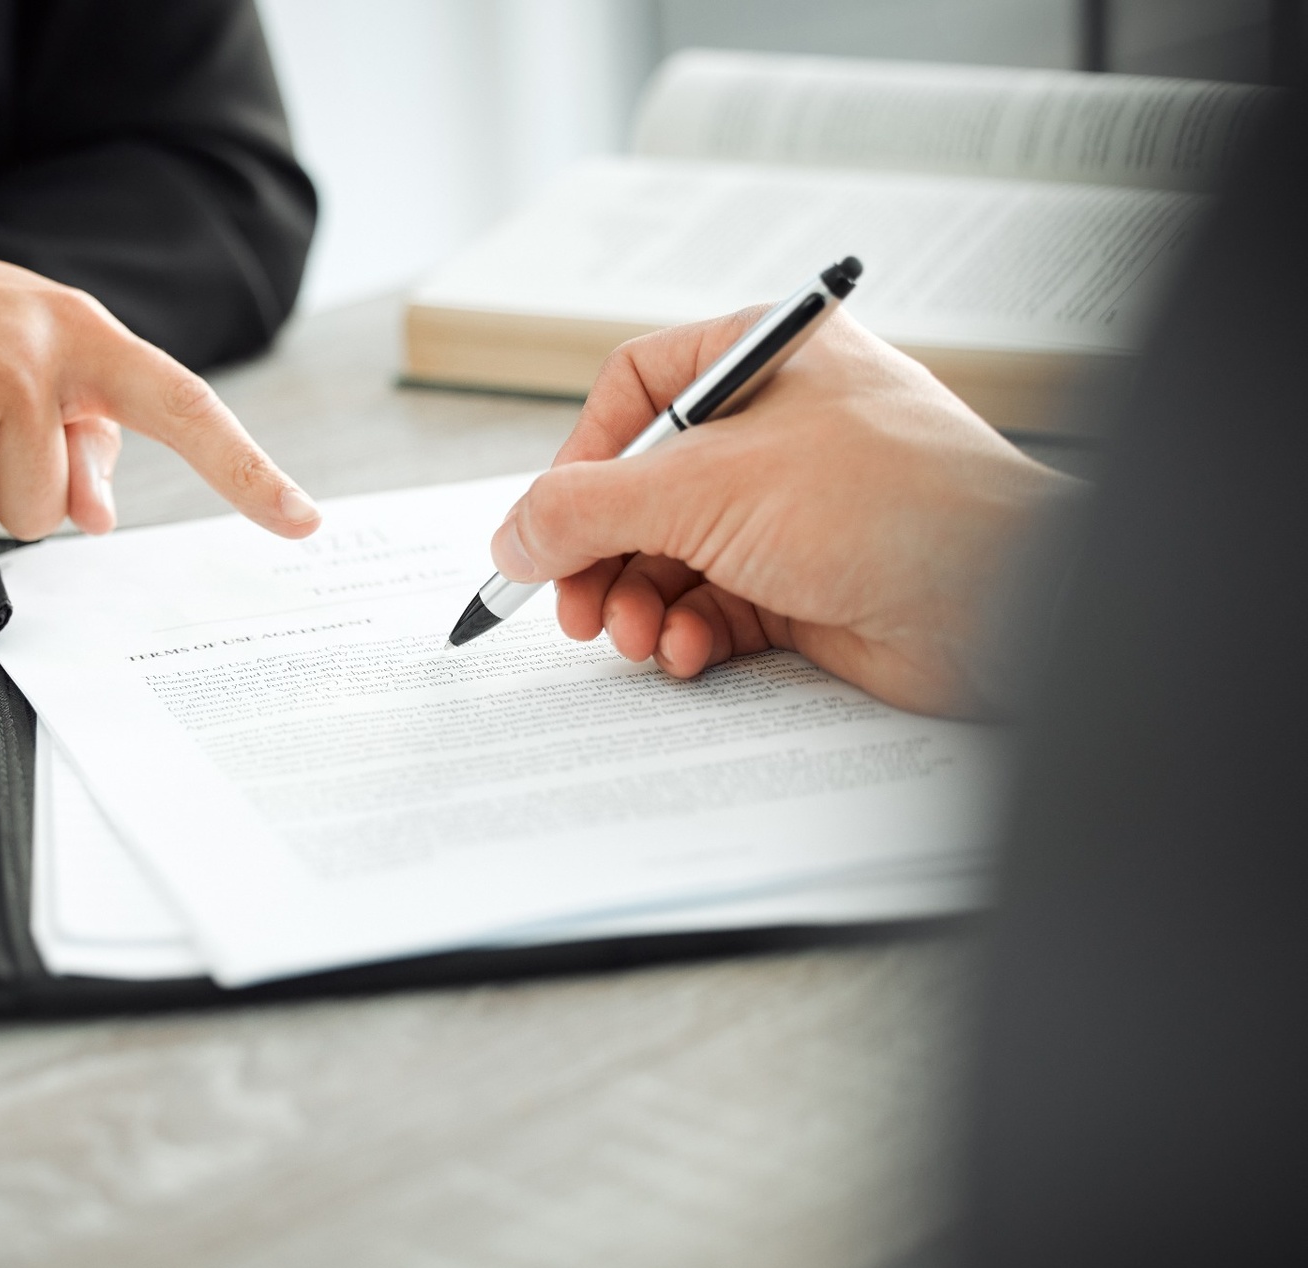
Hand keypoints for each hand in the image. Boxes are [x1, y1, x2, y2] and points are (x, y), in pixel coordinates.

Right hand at [490, 308, 1073, 714]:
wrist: (1009, 600)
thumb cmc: (887, 502)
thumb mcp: (703, 489)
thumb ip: (585, 509)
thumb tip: (510, 536)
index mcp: (762, 361)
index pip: (634, 393)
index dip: (581, 461)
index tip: (547, 526)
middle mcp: (777, 430)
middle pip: (641, 490)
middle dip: (601, 556)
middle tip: (575, 611)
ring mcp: (793, 511)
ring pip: (671, 557)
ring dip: (639, 604)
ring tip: (637, 639)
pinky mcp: (808, 586)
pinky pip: (715, 607)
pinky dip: (689, 635)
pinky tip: (691, 654)